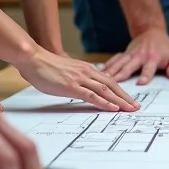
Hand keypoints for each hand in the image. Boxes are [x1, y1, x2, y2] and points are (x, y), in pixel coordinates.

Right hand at [15, 49, 139, 110]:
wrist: (33, 59)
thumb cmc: (45, 67)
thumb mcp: (67, 72)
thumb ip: (77, 78)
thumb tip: (82, 88)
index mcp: (86, 69)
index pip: (109, 81)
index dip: (121, 91)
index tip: (129, 100)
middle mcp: (87, 72)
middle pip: (112, 85)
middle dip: (125, 97)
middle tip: (136, 107)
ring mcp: (80, 79)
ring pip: (105, 91)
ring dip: (120, 101)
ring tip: (130, 109)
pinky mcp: (71, 86)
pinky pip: (92, 96)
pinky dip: (104, 102)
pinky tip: (113, 108)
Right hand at [103, 27, 168, 84]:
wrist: (151, 31)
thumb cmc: (165, 47)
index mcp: (153, 58)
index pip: (149, 68)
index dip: (145, 75)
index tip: (141, 83)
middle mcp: (140, 56)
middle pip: (129, 66)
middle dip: (122, 75)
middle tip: (113, 83)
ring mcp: (130, 55)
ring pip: (118, 64)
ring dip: (110, 72)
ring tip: (101, 80)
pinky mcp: (123, 55)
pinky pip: (113, 61)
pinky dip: (106, 66)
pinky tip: (97, 74)